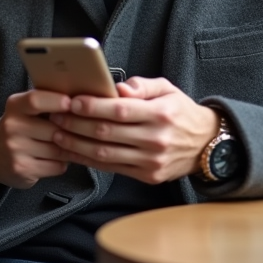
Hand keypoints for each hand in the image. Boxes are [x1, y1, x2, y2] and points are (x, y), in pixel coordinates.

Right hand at [0, 89, 72, 191]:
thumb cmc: (19, 128)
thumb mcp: (24, 110)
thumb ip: (46, 103)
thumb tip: (81, 103)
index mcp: (14, 106)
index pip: (36, 100)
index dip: (56, 101)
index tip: (72, 103)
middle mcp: (11, 126)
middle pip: (54, 129)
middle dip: (70, 133)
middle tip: (80, 132)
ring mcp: (15, 149)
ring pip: (58, 150)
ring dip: (68, 150)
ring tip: (66, 147)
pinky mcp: (22, 169)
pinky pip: (56, 166)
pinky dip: (61, 164)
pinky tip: (54, 160)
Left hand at [48, 77, 219, 183]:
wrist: (206, 145)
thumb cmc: (181, 112)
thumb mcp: (168, 89)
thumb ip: (141, 85)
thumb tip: (117, 88)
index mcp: (161, 114)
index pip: (120, 110)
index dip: (92, 106)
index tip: (72, 101)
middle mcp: (156, 140)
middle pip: (107, 133)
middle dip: (76, 124)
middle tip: (56, 115)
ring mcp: (151, 161)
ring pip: (105, 154)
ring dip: (76, 144)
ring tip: (57, 133)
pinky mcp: (148, 176)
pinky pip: (111, 168)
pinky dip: (88, 160)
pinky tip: (73, 151)